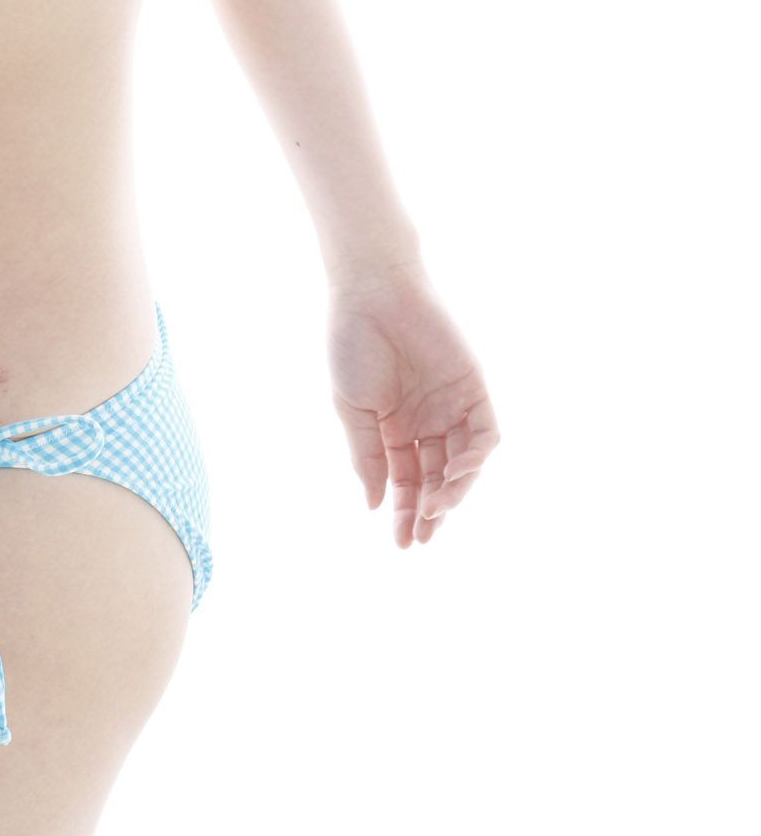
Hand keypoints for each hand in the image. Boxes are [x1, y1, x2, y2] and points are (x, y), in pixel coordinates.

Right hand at [325, 259, 499, 547]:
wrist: (373, 292)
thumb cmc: (353, 344)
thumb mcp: (352, 408)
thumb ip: (366, 456)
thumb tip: (375, 504)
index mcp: (395, 426)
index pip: (407, 480)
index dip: (405, 512)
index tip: (401, 543)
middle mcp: (427, 420)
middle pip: (437, 478)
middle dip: (431, 510)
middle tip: (422, 536)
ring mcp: (452, 405)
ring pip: (463, 463)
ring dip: (453, 491)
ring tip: (435, 509)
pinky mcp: (473, 387)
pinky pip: (484, 434)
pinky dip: (474, 458)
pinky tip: (454, 475)